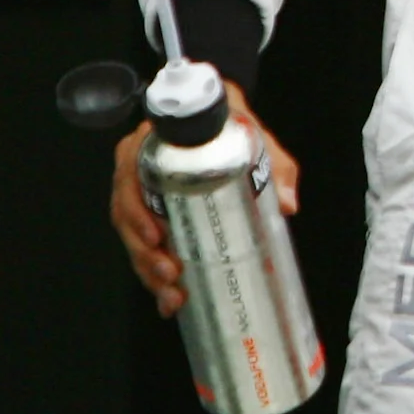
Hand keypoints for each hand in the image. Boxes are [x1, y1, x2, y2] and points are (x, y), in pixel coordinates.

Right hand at [110, 88, 299, 319]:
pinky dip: (153, 272)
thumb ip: (274, 166)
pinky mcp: (147, 211)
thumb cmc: (232, 124)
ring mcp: (138, 191)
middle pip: (127, 214)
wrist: (223, 115)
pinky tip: (169, 298)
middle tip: (170, 273)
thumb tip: (286, 205)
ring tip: (172, 295)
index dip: (136, 210)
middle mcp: (137, 166)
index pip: (130, 176)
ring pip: (131, 235)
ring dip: (148, 269)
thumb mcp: (255, 136)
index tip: (157, 235)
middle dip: (144, 252)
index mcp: (153, 143)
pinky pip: (140, 243)